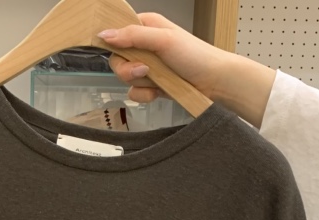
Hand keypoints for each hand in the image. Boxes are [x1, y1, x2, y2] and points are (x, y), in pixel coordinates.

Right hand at [99, 14, 223, 102]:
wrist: (213, 81)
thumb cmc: (195, 55)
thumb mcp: (163, 39)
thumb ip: (133, 36)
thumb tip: (105, 35)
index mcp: (146, 26)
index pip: (117, 31)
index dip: (114, 43)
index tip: (120, 52)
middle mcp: (144, 45)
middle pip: (117, 59)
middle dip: (128, 69)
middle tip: (144, 70)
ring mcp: (148, 66)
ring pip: (125, 78)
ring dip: (140, 82)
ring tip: (158, 79)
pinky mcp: (152, 84)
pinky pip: (135, 92)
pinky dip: (145, 95)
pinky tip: (158, 92)